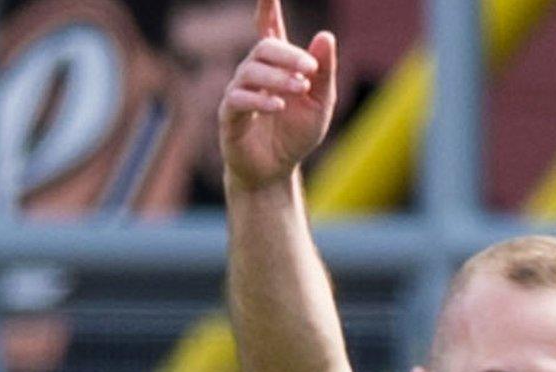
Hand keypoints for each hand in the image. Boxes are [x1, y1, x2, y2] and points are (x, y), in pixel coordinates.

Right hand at [219, 0, 338, 191]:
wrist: (277, 171)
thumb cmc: (296, 134)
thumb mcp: (320, 103)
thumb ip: (324, 72)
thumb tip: (325, 36)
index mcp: (277, 67)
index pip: (269, 29)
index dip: (266, 9)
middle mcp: (254, 74)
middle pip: (264, 48)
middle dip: (288, 55)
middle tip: (310, 68)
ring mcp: (239, 92)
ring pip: (251, 71)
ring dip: (278, 78)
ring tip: (300, 89)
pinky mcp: (230, 115)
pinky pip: (238, 99)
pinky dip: (259, 99)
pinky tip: (278, 105)